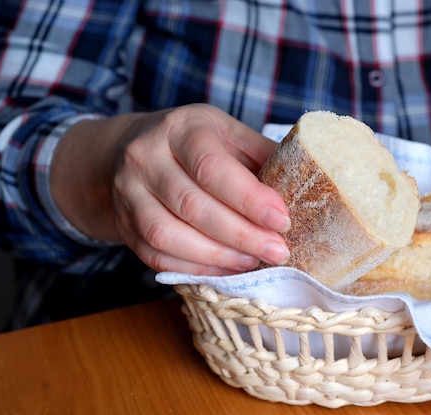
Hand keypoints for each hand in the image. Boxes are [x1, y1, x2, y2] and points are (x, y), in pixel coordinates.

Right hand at [51, 104, 290, 274]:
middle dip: (241, 235)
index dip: (249, 199)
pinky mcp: (124, 224)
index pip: (212, 167)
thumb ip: (261, 156)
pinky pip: (156, 255)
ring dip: (217, 256)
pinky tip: (225, 270)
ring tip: (252, 262)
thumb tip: (306, 185)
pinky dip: (194, 268)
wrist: (131, 149)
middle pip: (192, 205)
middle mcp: (145, 157)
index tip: (283, 221)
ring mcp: (128, 193)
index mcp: (180, 128)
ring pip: (168, 234)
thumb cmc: (194, 141)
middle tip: (277, 251)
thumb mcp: (228, 133)